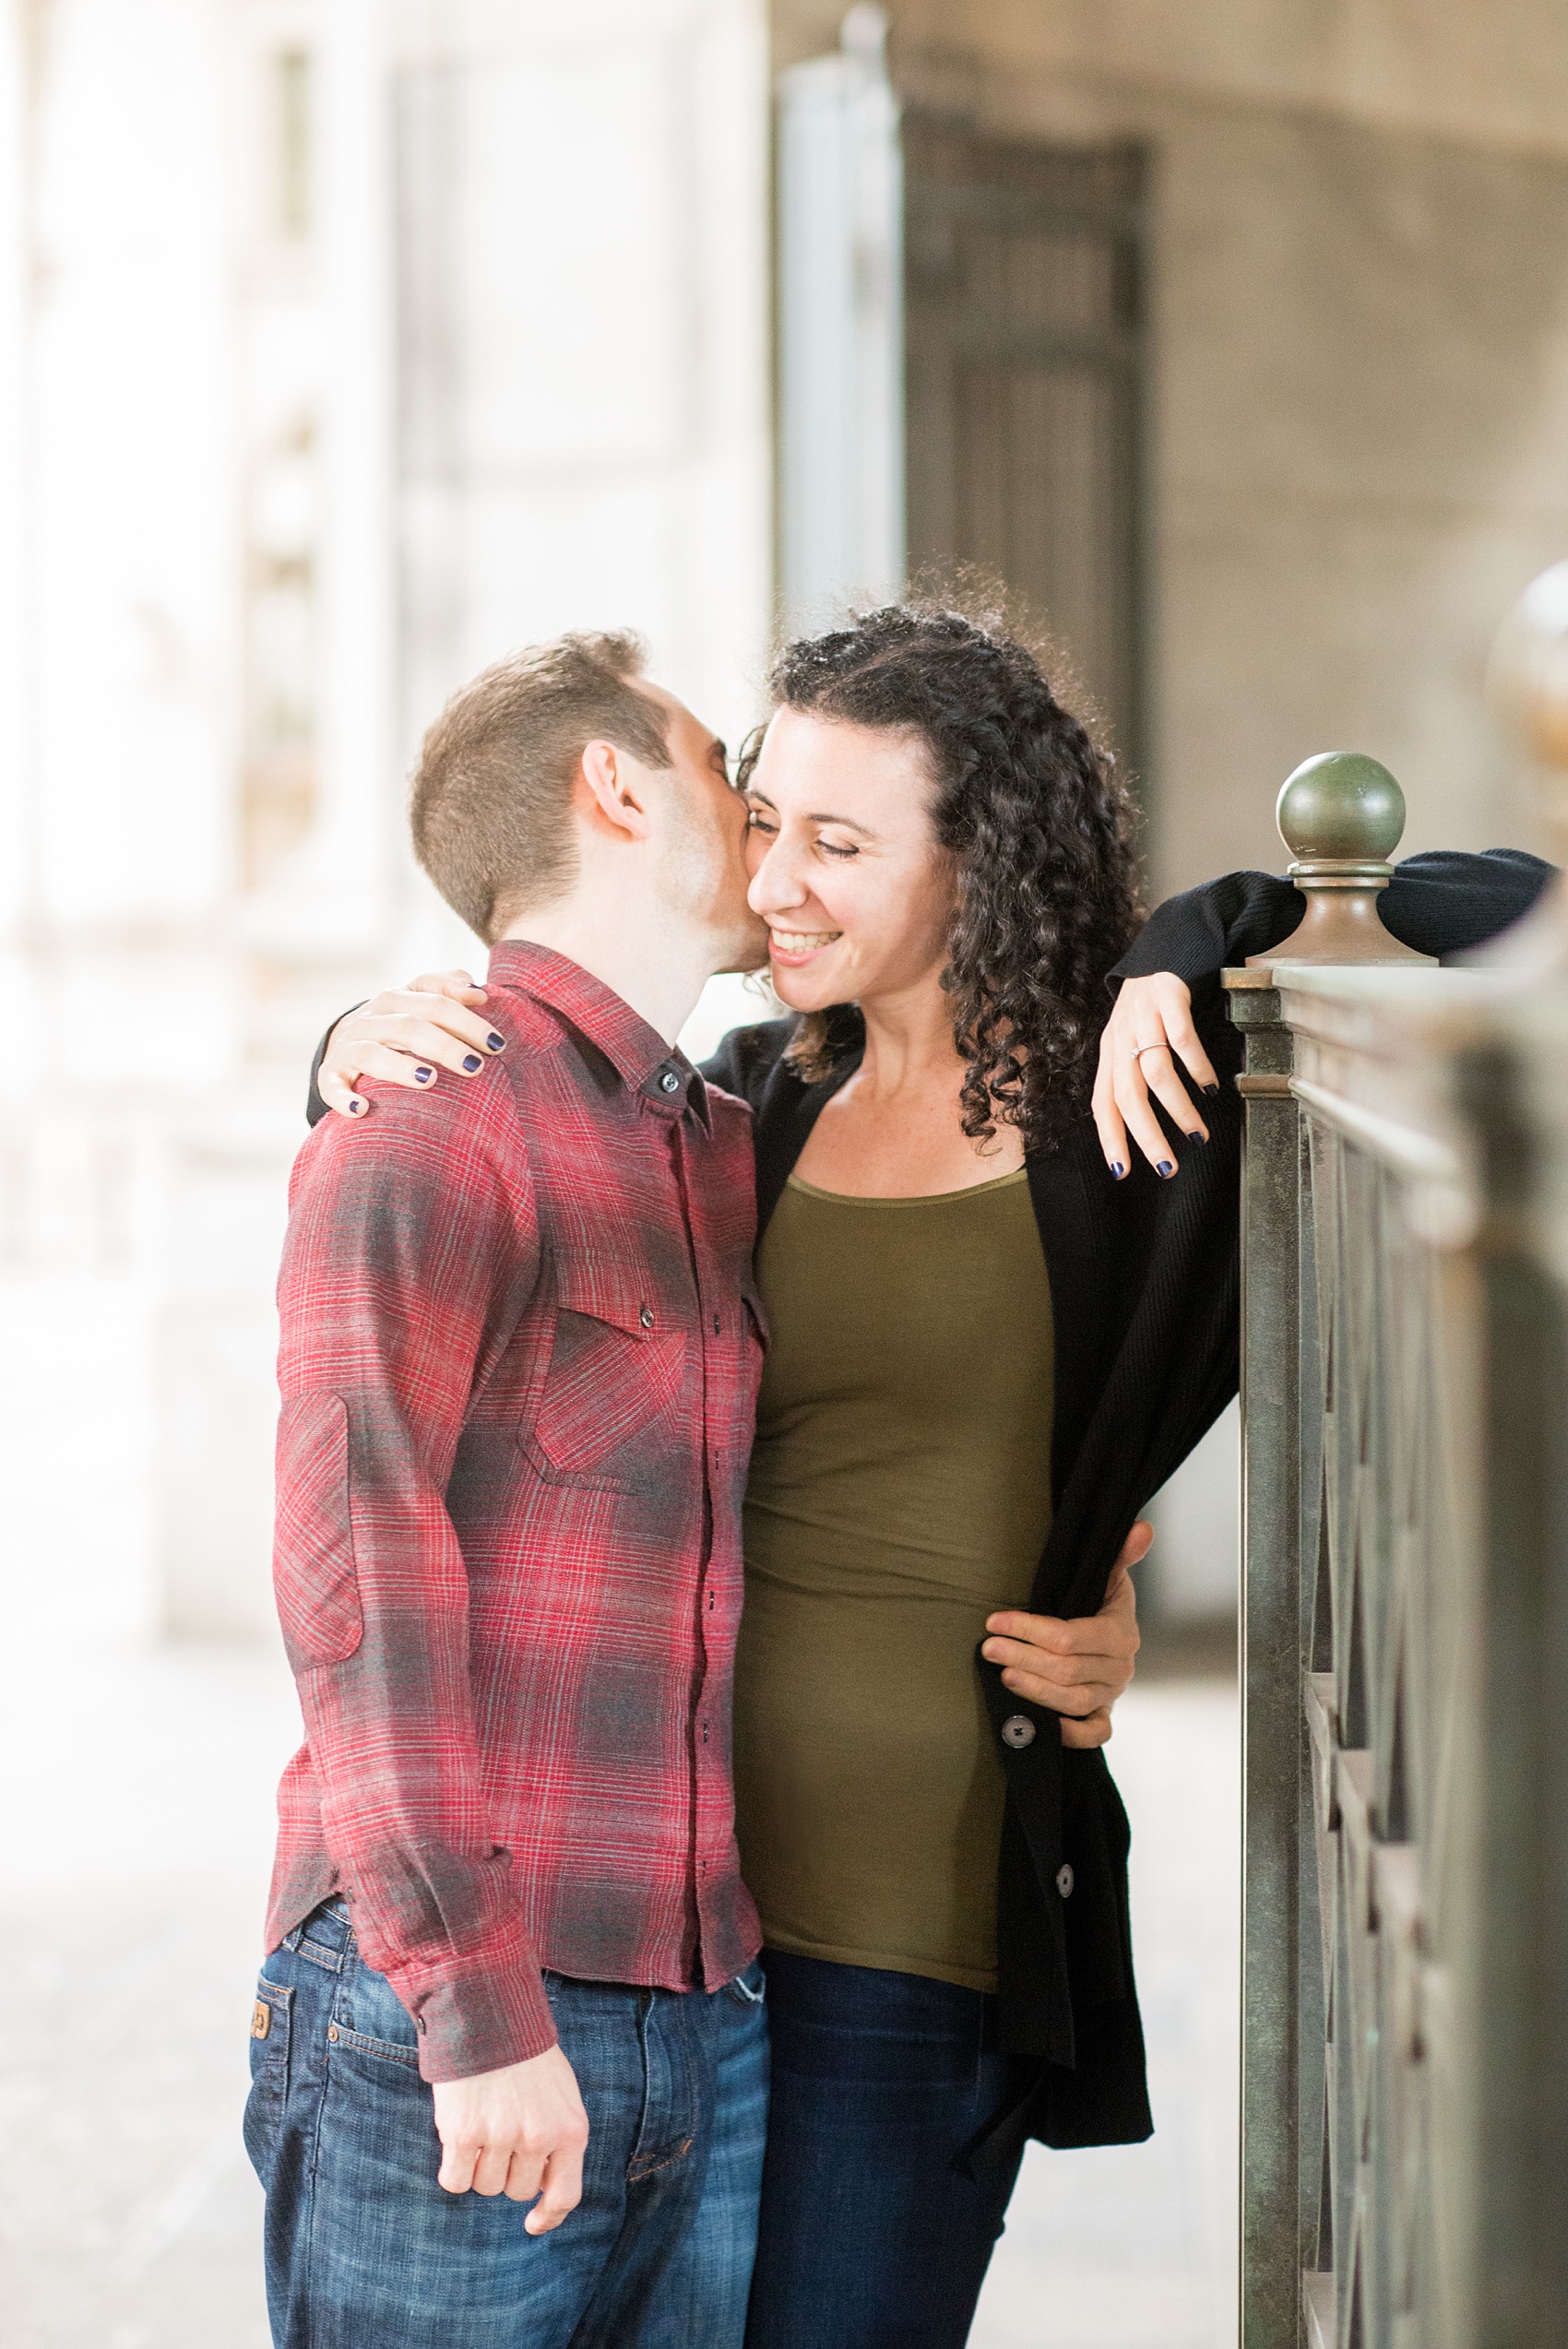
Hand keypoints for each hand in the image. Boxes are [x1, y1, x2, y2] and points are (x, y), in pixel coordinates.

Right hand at [319, 971, 504, 1119]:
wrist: (344, 1045)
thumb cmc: (399, 1027)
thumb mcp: (421, 1002)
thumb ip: (448, 988)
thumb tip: (479, 992)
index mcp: (397, 998)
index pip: (433, 999)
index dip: (466, 1019)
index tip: (496, 1044)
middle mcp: (371, 1019)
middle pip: (408, 1025)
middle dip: (444, 1045)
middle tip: (475, 1066)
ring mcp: (349, 1047)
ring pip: (371, 1053)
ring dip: (399, 1066)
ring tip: (429, 1079)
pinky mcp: (330, 1076)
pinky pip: (332, 1086)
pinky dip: (344, 1097)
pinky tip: (362, 1109)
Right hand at [431, 2043, 589, 2230]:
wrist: (490, 2014)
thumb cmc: (527, 2055)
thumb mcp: (562, 2094)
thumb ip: (559, 2137)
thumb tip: (545, 2184)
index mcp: (571, 2130)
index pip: (566, 2194)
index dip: (548, 2216)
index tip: (532, 2223)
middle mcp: (540, 2139)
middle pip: (517, 2190)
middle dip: (507, 2170)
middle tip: (500, 2131)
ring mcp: (502, 2138)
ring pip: (485, 2186)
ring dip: (479, 2165)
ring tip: (481, 2122)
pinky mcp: (464, 2135)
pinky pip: (456, 2181)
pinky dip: (454, 2169)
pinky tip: (456, 2141)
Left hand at [981, 1520, 1149, 1749]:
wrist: (1113, 1638)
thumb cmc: (1100, 1601)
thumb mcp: (1108, 1575)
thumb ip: (1120, 1554)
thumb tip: (1142, 1528)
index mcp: (1120, 1632)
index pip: (1071, 1636)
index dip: (1030, 1629)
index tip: (995, 1620)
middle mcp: (1120, 1668)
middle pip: (1066, 1670)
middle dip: (1023, 1657)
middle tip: (989, 1647)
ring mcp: (1112, 1695)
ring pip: (1073, 1702)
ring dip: (1034, 1690)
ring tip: (1002, 1674)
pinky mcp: (1104, 1716)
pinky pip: (1095, 1734)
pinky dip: (1070, 1733)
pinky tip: (1040, 1723)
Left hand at [1092, 974, 1217, 1179]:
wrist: (1164, 951)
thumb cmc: (1148, 1009)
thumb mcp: (1130, 1042)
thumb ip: (1131, 1078)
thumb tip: (1140, 1129)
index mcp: (1109, 1055)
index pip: (1102, 1104)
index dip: (1110, 1138)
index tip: (1121, 1173)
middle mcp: (1121, 1039)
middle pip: (1128, 1096)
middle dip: (1147, 1136)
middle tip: (1168, 1167)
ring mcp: (1144, 1018)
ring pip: (1156, 1073)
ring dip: (1178, 1109)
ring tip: (1197, 1136)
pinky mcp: (1169, 999)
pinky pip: (1183, 1039)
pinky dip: (1197, 1067)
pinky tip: (1209, 1087)